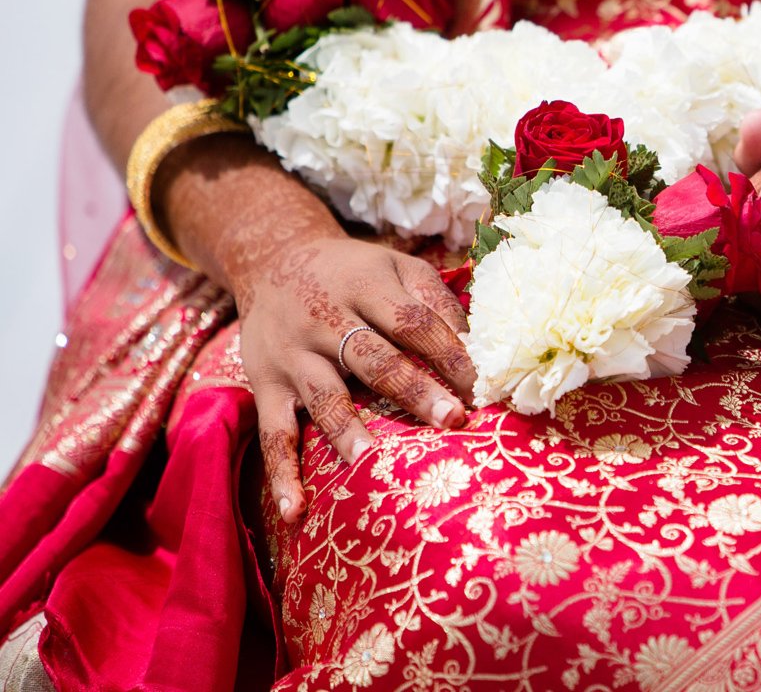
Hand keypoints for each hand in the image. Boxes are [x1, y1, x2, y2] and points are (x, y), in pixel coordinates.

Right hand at [234, 235, 475, 523]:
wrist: (273, 261)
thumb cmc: (354, 272)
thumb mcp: (396, 267)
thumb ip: (435, 300)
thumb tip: (479, 344)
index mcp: (365, 286)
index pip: (413, 321)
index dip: (450, 353)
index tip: (482, 386)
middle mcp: (325, 319)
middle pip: (373, 358)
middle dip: (413, 390)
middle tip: (451, 419)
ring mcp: (293, 355)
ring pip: (324, 395)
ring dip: (348, 430)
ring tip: (374, 462)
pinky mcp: (266, 385)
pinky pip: (273, 434)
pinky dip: (281, 474)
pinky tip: (294, 510)